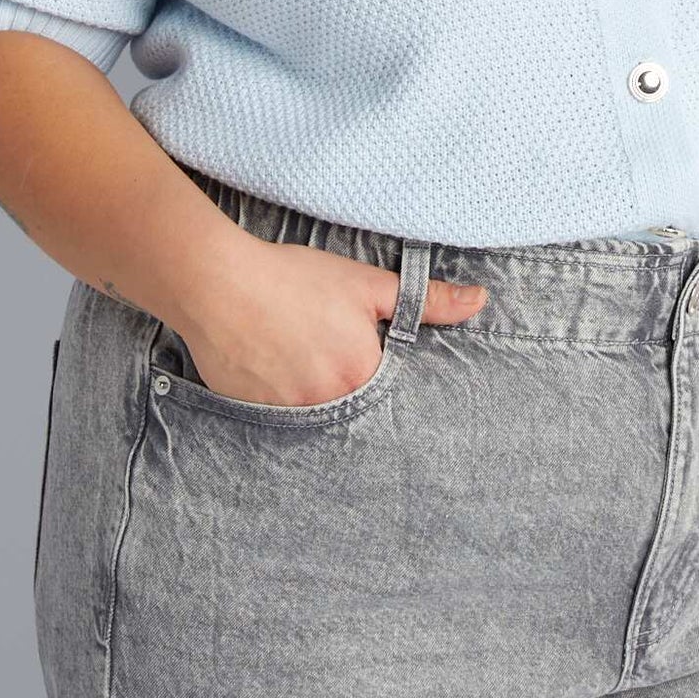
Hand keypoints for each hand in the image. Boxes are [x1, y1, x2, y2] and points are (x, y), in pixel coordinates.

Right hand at [170, 235, 488, 406]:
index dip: (380, 373)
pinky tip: (273, 369)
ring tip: (299, 359)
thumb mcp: (367, 284)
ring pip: (316, 416)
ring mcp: (288, 416)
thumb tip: (480, 301)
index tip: (366, 358)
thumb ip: (427, 299)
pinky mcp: (253, 416)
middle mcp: (329, 406)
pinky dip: (282, 399)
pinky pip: (279, 418)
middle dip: (346, 385)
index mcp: (363, 376)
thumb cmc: (295, 279)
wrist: (218, 283)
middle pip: (353, 407)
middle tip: (327, 355)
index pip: (390, 393)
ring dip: (315, 395)